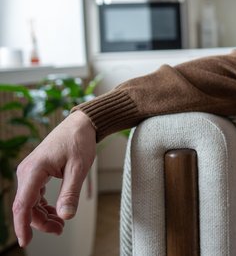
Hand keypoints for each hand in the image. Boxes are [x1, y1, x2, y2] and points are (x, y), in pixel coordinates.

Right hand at [12, 110, 96, 246]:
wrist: (80, 125)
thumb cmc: (79, 142)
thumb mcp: (79, 169)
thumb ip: (70, 193)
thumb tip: (65, 216)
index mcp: (34, 170)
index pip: (23, 204)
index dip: (23, 225)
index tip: (26, 242)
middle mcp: (27, 172)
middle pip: (27, 206)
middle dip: (40, 222)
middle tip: (60, 230)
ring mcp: (30, 172)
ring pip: (30, 202)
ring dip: (42, 215)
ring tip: (61, 223)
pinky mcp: (36, 173)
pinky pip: (34, 195)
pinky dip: (44, 206)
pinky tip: (56, 211)